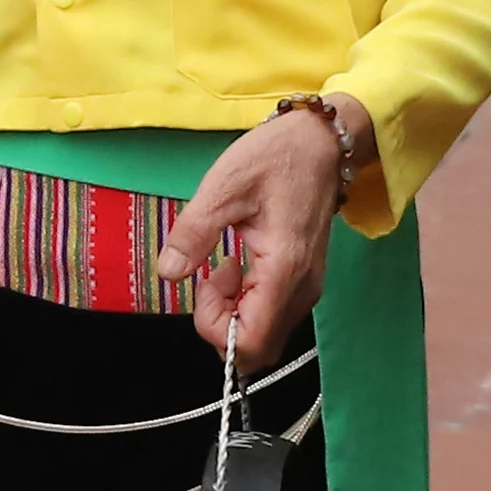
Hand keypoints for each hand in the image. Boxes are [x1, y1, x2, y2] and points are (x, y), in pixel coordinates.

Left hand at [163, 101, 359, 363]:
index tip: (204, 283)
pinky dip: (247, 303)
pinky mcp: (305, 281)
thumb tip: (169, 273)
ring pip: (266, 335)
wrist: (321, 142)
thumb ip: (193, 234)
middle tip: (210, 276)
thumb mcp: (223, 186)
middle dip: (223, 324)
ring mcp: (308, 287)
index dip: (216, 328)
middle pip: (259, 348)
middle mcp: (303, 289)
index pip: (250, 341)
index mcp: (284, 270)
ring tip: (224, 264)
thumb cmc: (276, 158)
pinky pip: (273, 315)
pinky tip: (238, 265)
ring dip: (234, 312)